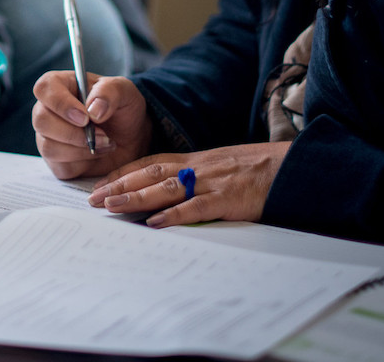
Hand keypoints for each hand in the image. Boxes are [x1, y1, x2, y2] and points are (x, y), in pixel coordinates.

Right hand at [33, 72, 151, 178]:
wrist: (132, 136)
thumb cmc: (123, 107)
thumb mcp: (124, 91)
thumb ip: (109, 92)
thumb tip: (92, 110)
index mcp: (60, 85)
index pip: (44, 88)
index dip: (60, 103)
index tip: (85, 117)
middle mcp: (48, 110)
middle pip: (41, 120)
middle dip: (73, 132)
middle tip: (101, 133)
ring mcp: (49, 136)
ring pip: (48, 146)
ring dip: (80, 149)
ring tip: (105, 142)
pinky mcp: (56, 161)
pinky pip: (60, 166)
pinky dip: (83, 162)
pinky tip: (98, 153)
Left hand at [88, 141, 291, 227]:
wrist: (290, 167)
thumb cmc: (256, 171)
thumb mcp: (221, 169)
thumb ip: (196, 178)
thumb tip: (169, 198)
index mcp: (195, 161)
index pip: (151, 162)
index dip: (124, 172)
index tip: (101, 183)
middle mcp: (198, 168)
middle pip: (151, 172)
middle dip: (120, 185)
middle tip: (93, 198)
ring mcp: (212, 182)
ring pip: (167, 187)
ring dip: (137, 197)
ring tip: (112, 206)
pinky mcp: (228, 198)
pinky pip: (197, 207)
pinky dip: (176, 215)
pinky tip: (156, 223)